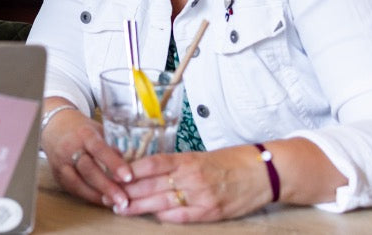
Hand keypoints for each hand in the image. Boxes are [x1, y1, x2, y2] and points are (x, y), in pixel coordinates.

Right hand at [41, 103, 133, 210]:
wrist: (55, 128)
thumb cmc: (83, 130)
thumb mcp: (99, 131)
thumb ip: (113, 147)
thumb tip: (132, 164)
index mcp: (84, 134)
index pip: (100, 149)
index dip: (114, 163)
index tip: (129, 177)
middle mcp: (70, 148)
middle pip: (88, 169)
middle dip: (107, 186)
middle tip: (124, 199)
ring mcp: (61, 163)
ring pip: (78, 183)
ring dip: (98, 195)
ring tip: (116, 204)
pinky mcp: (57, 175)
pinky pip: (74, 189)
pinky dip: (89, 196)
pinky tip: (103, 201)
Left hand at [117, 146, 270, 222]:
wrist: (263, 171)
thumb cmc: (229, 160)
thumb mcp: (199, 155)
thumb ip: (174, 164)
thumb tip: (145, 169)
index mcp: (186, 158)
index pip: (151, 163)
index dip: (129, 170)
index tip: (112, 174)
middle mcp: (191, 176)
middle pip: (151, 185)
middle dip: (127, 192)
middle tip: (107, 196)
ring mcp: (201, 195)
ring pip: (162, 202)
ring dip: (139, 206)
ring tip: (121, 209)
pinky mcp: (211, 211)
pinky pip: (182, 216)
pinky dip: (165, 216)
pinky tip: (152, 216)